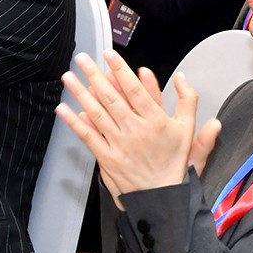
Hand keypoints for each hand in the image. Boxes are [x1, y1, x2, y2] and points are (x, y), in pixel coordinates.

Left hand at [55, 52, 221, 201]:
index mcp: (155, 121)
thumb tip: (183, 78)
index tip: (109, 55)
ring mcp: (119, 144)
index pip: (134, 89)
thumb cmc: (173, 164)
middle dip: (94, 75)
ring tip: (69, 77)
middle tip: (82, 58)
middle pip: (111, 97)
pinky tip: (64, 110)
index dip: (120, 70)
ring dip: (80, 94)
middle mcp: (135, 130)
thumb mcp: (188, 130)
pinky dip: (74, 123)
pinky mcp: (107, 158)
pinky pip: (88, 137)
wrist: (162, 197)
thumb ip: (188, 102)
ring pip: (97, 113)